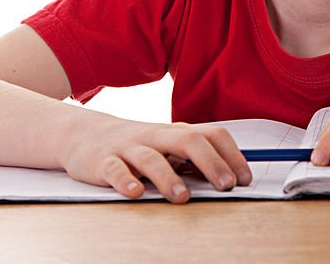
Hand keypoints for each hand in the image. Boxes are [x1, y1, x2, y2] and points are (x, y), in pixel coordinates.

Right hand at [57, 116, 252, 203]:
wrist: (84, 134)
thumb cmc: (136, 145)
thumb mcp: (168, 147)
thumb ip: (194, 160)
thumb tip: (229, 178)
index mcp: (176, 132)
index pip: (212, 135)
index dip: (232, 155)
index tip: (245, 179)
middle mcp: (157, 136)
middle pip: (189, 141)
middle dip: (211, 163)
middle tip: (226, 186)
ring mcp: (129, 148)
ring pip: (152, 158)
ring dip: (170, 178)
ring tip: (183, 197)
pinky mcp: (103, 162)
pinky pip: (115, 170)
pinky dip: (126, 181)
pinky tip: (136, 193)